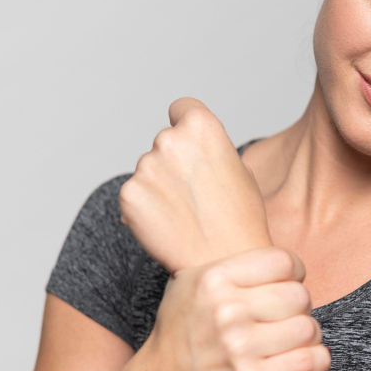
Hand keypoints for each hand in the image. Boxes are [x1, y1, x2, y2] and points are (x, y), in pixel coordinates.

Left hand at [119, 98, 270, 273]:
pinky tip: (169, 226)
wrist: (227, 262)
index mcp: (202, 126)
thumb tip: (193, 148)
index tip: (189, 143)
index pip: (181, 108)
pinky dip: (146, 209)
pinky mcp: (129, 195)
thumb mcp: (241, 169)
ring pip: (148, 171)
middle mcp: (168, 140)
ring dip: (160, 187)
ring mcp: (145, 168)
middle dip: (174, 163)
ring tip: (186, 215)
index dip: (187, 124)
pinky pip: (135, 196)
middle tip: (196, 195)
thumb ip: (211, 149)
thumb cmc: (241, 219)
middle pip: (164, 142)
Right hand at [124, 246, 330, 370]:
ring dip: (308, 337)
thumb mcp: (190, 285)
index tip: (288, 286)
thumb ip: (230, 265)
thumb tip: (275, 252)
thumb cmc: (182, 334)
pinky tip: (306, 360)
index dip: (295, 274)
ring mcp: (238, 349)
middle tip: (288, 318)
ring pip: (309, 328)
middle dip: (300, 308)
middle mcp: (224, 311)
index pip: (283, 261)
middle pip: (300, 295)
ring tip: (294, 341)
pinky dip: (317, 361)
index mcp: (212, 279)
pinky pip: (311, 361)